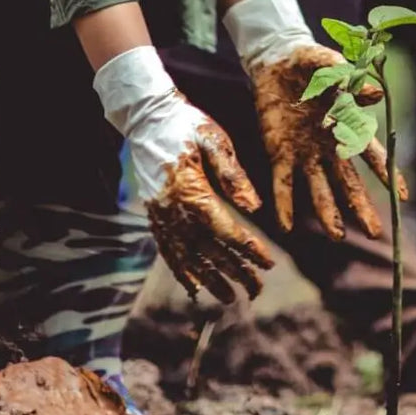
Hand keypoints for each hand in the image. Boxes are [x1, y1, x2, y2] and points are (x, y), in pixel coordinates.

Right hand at [94, 47, 273, 301]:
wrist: (145, 116)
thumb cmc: (186, 124)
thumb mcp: (215, 141)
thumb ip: (234, 176)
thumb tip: (254, 208)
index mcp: (190, 191)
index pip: (225, 229)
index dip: (248, 249)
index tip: (269, 263)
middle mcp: (172, 209)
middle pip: (207, 250)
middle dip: (234, 271)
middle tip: (257, 290)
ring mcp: (160, 214)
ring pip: (186, 256)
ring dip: (209, 279)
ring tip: (230, 298)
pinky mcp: (154, 213)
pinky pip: (167, 249)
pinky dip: (181, 270)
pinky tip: (193, 286)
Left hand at [224, 0, 402, 238]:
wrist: (277, 61)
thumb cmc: (311, 62)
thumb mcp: (330, 65)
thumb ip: (350, 81)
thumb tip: (376, 95)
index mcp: (347, 126)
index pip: (372, 155)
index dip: (387, 175)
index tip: (402, 198)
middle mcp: (330, 146)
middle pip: (348, 182)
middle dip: (361, 207)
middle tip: (374, 233)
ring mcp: (305, 153)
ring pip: (319, 189)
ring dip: (327, 212)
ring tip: (336, 237)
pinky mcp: (279, 152)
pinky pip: (283, 182)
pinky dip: (285, 203)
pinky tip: (286, 226)